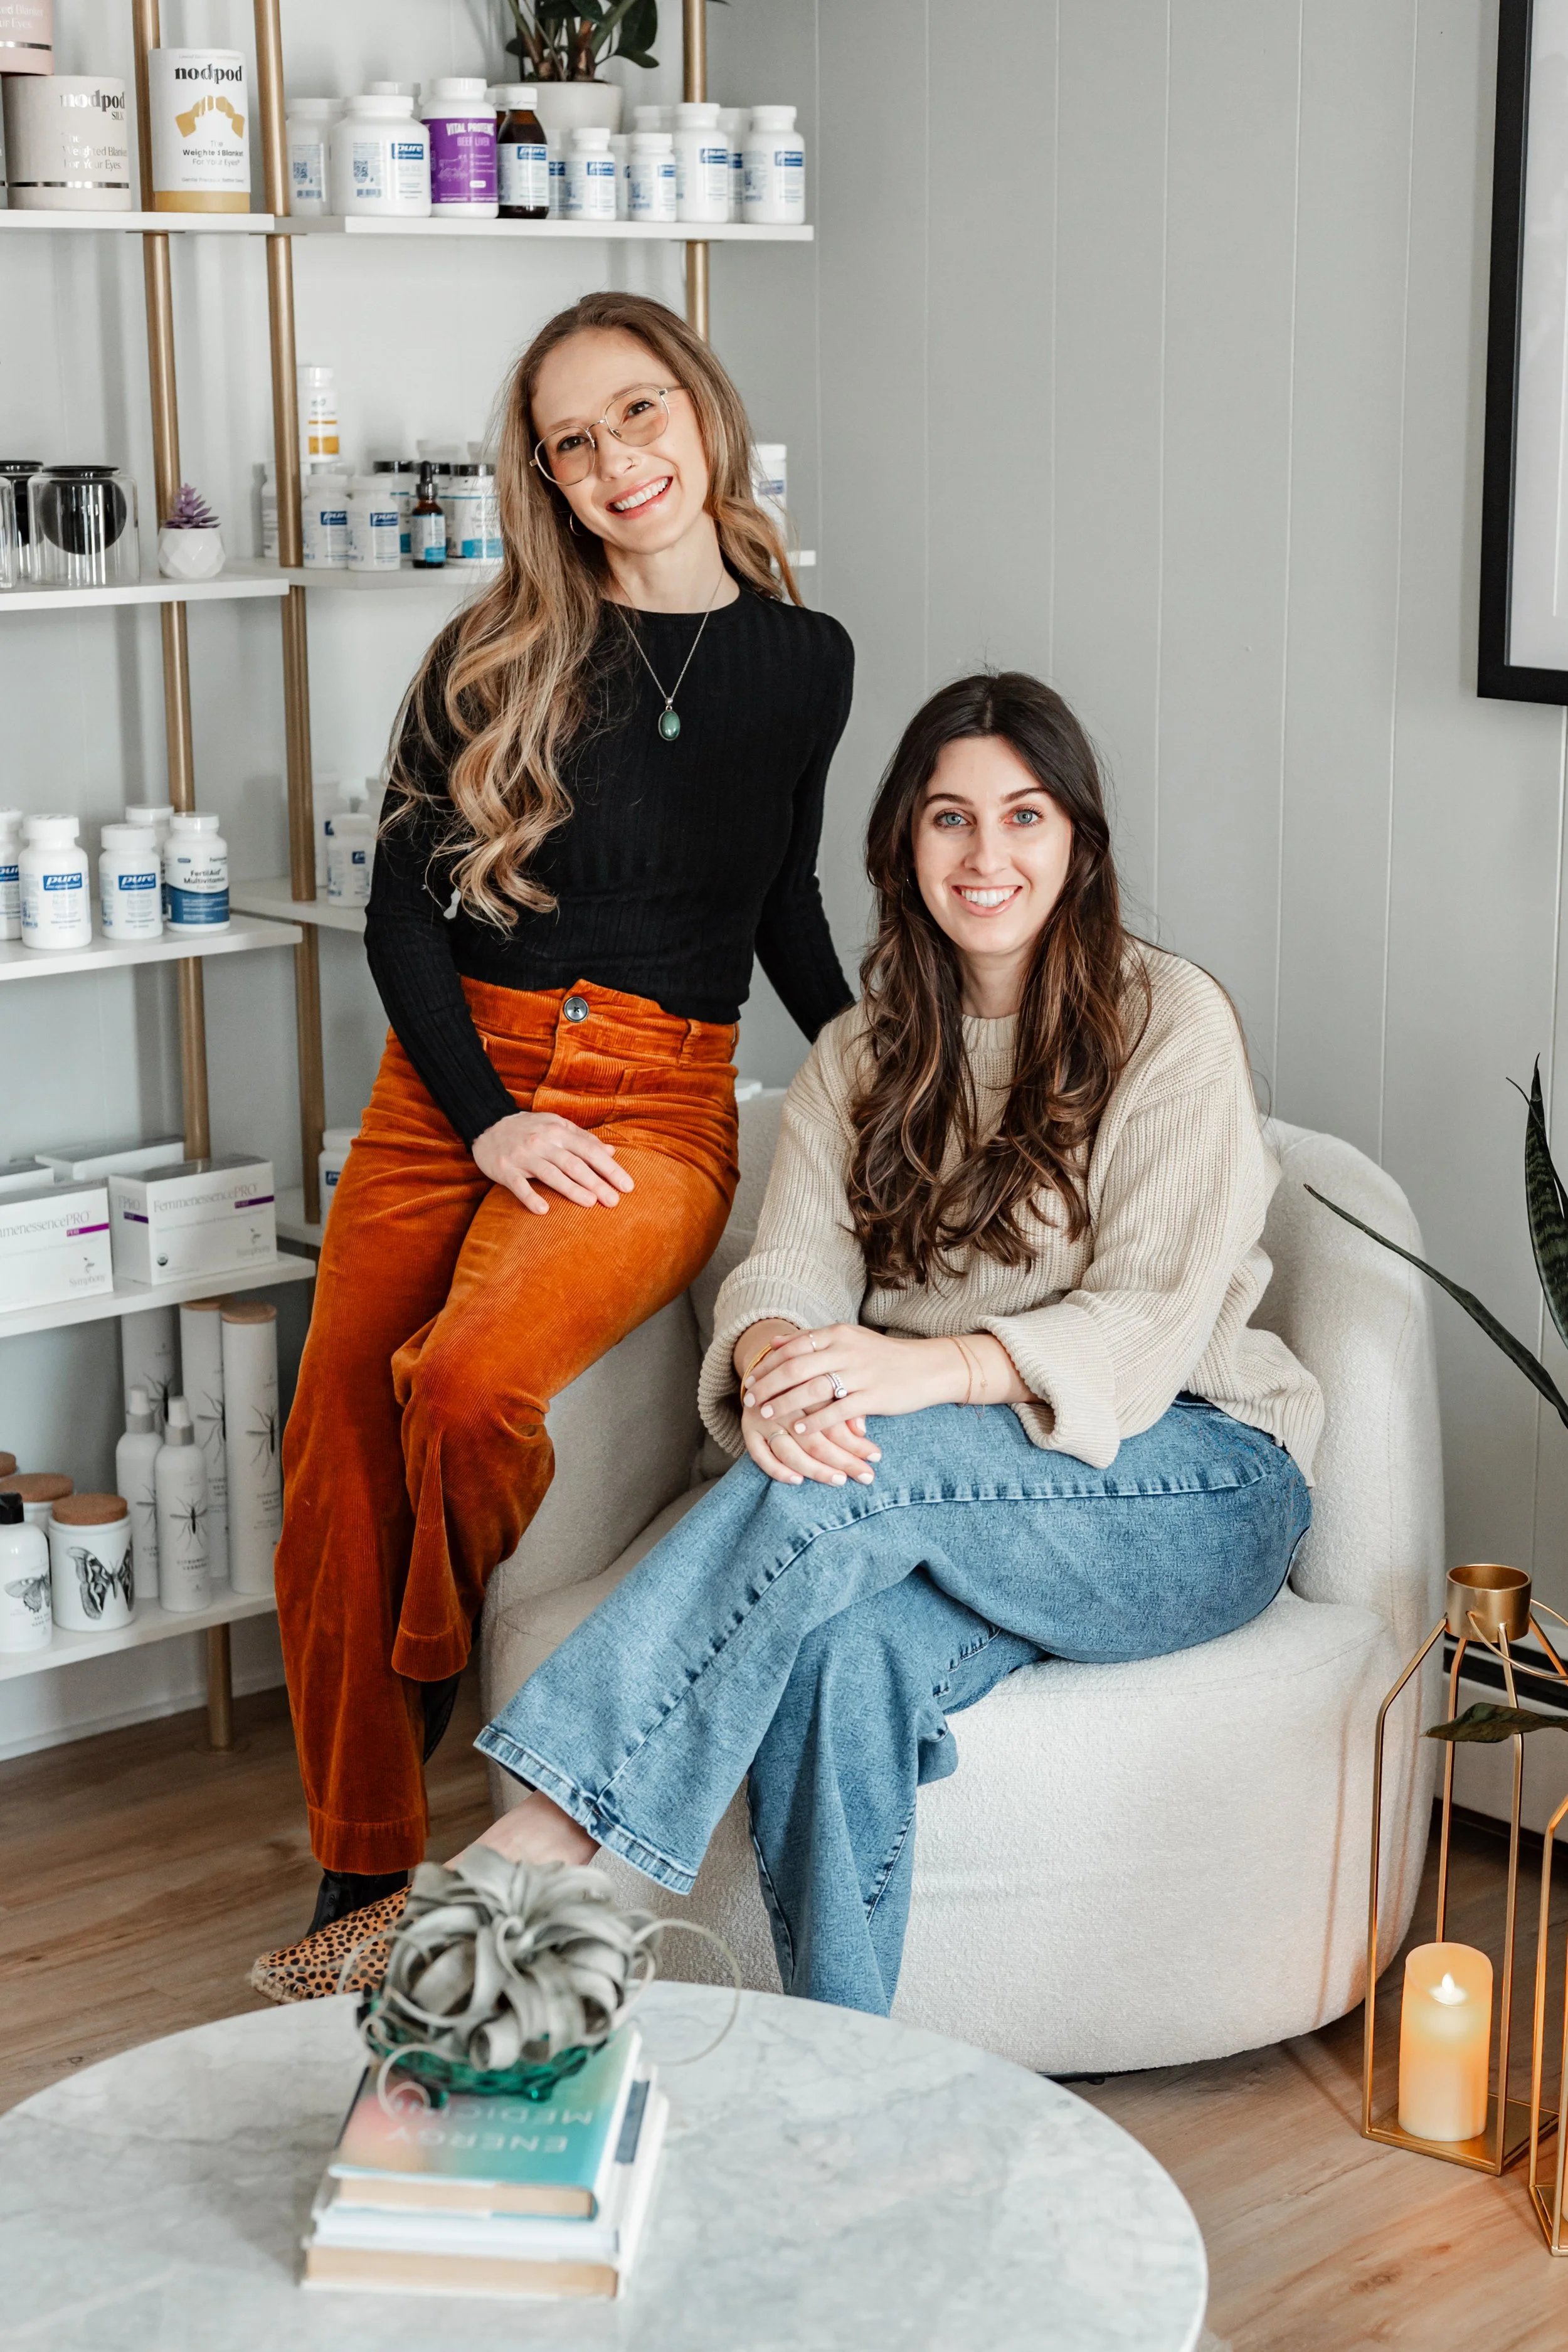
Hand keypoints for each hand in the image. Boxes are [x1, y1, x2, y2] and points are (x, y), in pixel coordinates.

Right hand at [472, 1108, 633, 1215]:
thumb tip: (612, 1152)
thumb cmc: (529, 1128)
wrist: (487, 1123)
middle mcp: (543, 1142)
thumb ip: (583, 1139)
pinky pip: (519, 1185)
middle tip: (614, 1201)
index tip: (627, 1185)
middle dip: (596, 1183)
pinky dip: (531, 1197)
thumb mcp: (557, 1126)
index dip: (610, 1168)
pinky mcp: (504, 1168)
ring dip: (571, 1189)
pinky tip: (544, 1211)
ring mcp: (523, 1155)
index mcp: (559, 1131)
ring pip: (551, 1173)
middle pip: (575, 1164)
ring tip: (590, 1203)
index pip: (590, 1150)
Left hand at [745, 1323, 969, 1468]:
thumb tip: (774, 1341)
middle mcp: (846, 1350)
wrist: (928, 1367)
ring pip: (812, 1388)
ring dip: (785, 1403)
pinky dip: (814, 1421)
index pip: (792, 1347)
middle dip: (768, 1385)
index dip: (767, 1365)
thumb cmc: (884, 1356)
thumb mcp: (848, 1339)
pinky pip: (837, 1411)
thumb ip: (811, 1340)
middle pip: (796, 1367)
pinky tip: (798, 1429)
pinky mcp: (874, 1396)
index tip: (749, 1379)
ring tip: (766, 1415)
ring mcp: (861, 1373)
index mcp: (838, 1334)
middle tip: (749, 1401)